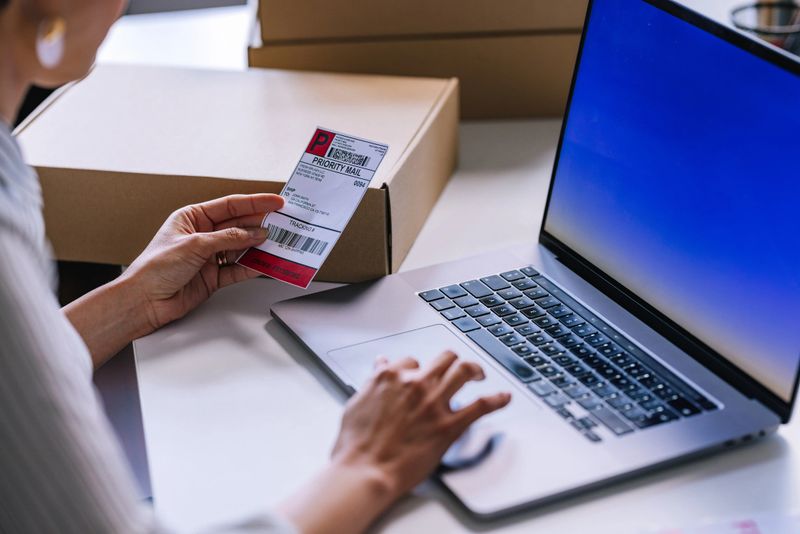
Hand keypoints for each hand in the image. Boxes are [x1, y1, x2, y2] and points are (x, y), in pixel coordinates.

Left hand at [65, 193, 283, 367]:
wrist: (143, 301)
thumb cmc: (155, 268)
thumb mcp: (194, 245)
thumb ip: (228, 238)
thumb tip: (253, 233)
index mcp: (192, 218)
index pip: (229, 206)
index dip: (255, 203)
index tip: (276, 202)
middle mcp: (202, 235)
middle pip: (239, 226)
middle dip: (260, 224)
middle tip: (283, 224)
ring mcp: (209, 257)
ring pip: (242, 248)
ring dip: (260, 247)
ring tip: (280, 244)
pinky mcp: (213, 277)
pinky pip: (239, 269)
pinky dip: (253, 267)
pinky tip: (266, 264)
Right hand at [277, 352, 510, 533]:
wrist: (365, 470)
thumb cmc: (356, 445)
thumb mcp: (356, 403)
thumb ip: (372, 382)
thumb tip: (379, 366)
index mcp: (391, 377)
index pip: (411, 361)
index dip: (417, 368)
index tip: (421, 374)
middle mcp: (416, 384)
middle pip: (443, 358)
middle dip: (451, 361)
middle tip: (455, 368)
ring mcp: (434, 403)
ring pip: (464, 371)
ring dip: (475, 370)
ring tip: (479, 374)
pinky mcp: (449, 425)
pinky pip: (481, 406)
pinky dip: (496, 400)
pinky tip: (504, 398)